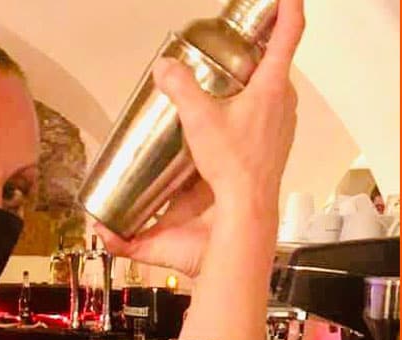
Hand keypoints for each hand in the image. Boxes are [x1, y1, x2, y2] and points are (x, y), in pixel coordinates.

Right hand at [96, 0, 304, 275]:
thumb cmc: (232, 164)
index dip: (289, 10)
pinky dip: (252, 103)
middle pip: (278, 61)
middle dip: (261, 45)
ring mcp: (283, 122)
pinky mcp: (275, 140)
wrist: (247, 205)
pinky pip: (268, 110)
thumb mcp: (199, 120)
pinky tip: (229, 115)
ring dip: (255, 77)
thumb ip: (180, 88)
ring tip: (228, 77)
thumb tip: (165, 68)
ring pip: (273, 88)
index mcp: (271, 87)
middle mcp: (284, 102)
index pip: (288, 36)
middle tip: (238, 39)